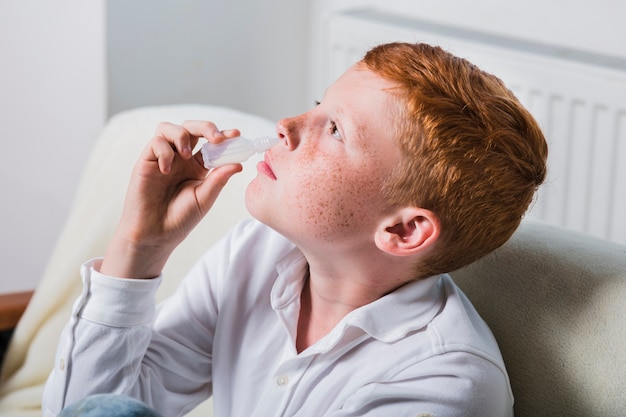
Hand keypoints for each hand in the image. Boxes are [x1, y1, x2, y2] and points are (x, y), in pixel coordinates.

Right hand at [100, 120, 242, 278]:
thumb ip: (219, 179)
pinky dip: (164, 151)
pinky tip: (166, 169)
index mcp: (197, 166)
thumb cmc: (180, 218)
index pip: (211, 144)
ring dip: (182, 135)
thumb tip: (238, 163)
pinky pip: (155, 143)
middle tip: (216, 138)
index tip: (236, 134)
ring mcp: (163, 158)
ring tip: (188, 154)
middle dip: (206, 127)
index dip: (224, 136)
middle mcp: (180, 158)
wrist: (155, 235)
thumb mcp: (205, 198)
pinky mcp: (146, 162)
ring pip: (169, 128)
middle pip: (191, 128)